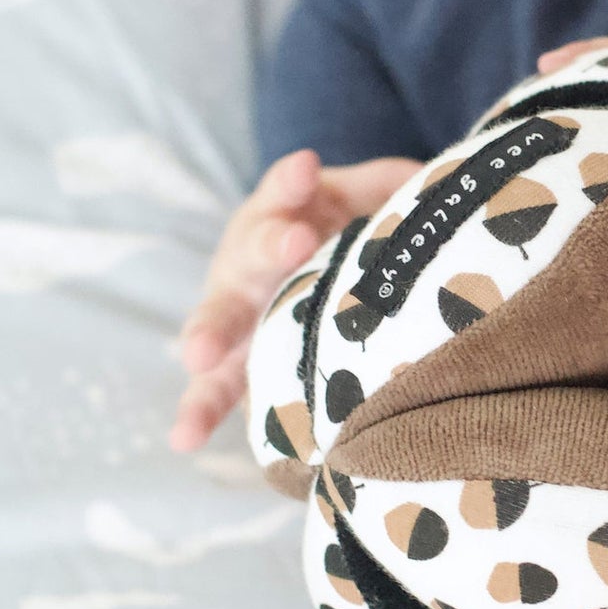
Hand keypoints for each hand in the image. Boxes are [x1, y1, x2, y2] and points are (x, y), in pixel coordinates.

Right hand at [170, 147, 420, 453]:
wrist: (326, 277)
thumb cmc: (349, 231)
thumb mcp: (373, 197)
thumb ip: (390, 188)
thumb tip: (426, 189)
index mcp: (282, 214)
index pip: (285, 191)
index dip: (293, 183)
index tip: (308, 170)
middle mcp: (254, 261)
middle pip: (256, 252)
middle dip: (270, 248)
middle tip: (294, 243)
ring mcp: (241, 313)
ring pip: (222, 321)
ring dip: (212, 335)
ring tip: (200, 355)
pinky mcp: (239, 363)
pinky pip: (216, 389)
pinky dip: (199, 411)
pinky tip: (182, 438)